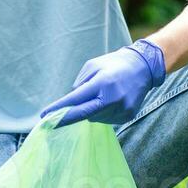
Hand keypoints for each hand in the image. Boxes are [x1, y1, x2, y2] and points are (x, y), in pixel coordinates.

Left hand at [39, 39, 165, 126]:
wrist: (143, 67)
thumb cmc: (113, 64)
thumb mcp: (92, 66)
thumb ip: (80, 84)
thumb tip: (71, 103)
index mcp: (102, 83)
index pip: (76, 100)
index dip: (59, 109)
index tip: (45, 116)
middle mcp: (112, 99)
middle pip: (83, 114)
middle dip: (65, 118)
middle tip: (49, 122)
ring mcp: (121, 109)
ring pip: (94, 118)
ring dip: (89, 111)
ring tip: (99, 96)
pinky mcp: (127, 116)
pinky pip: (105, 120)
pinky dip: (101, 113)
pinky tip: (107, 102)